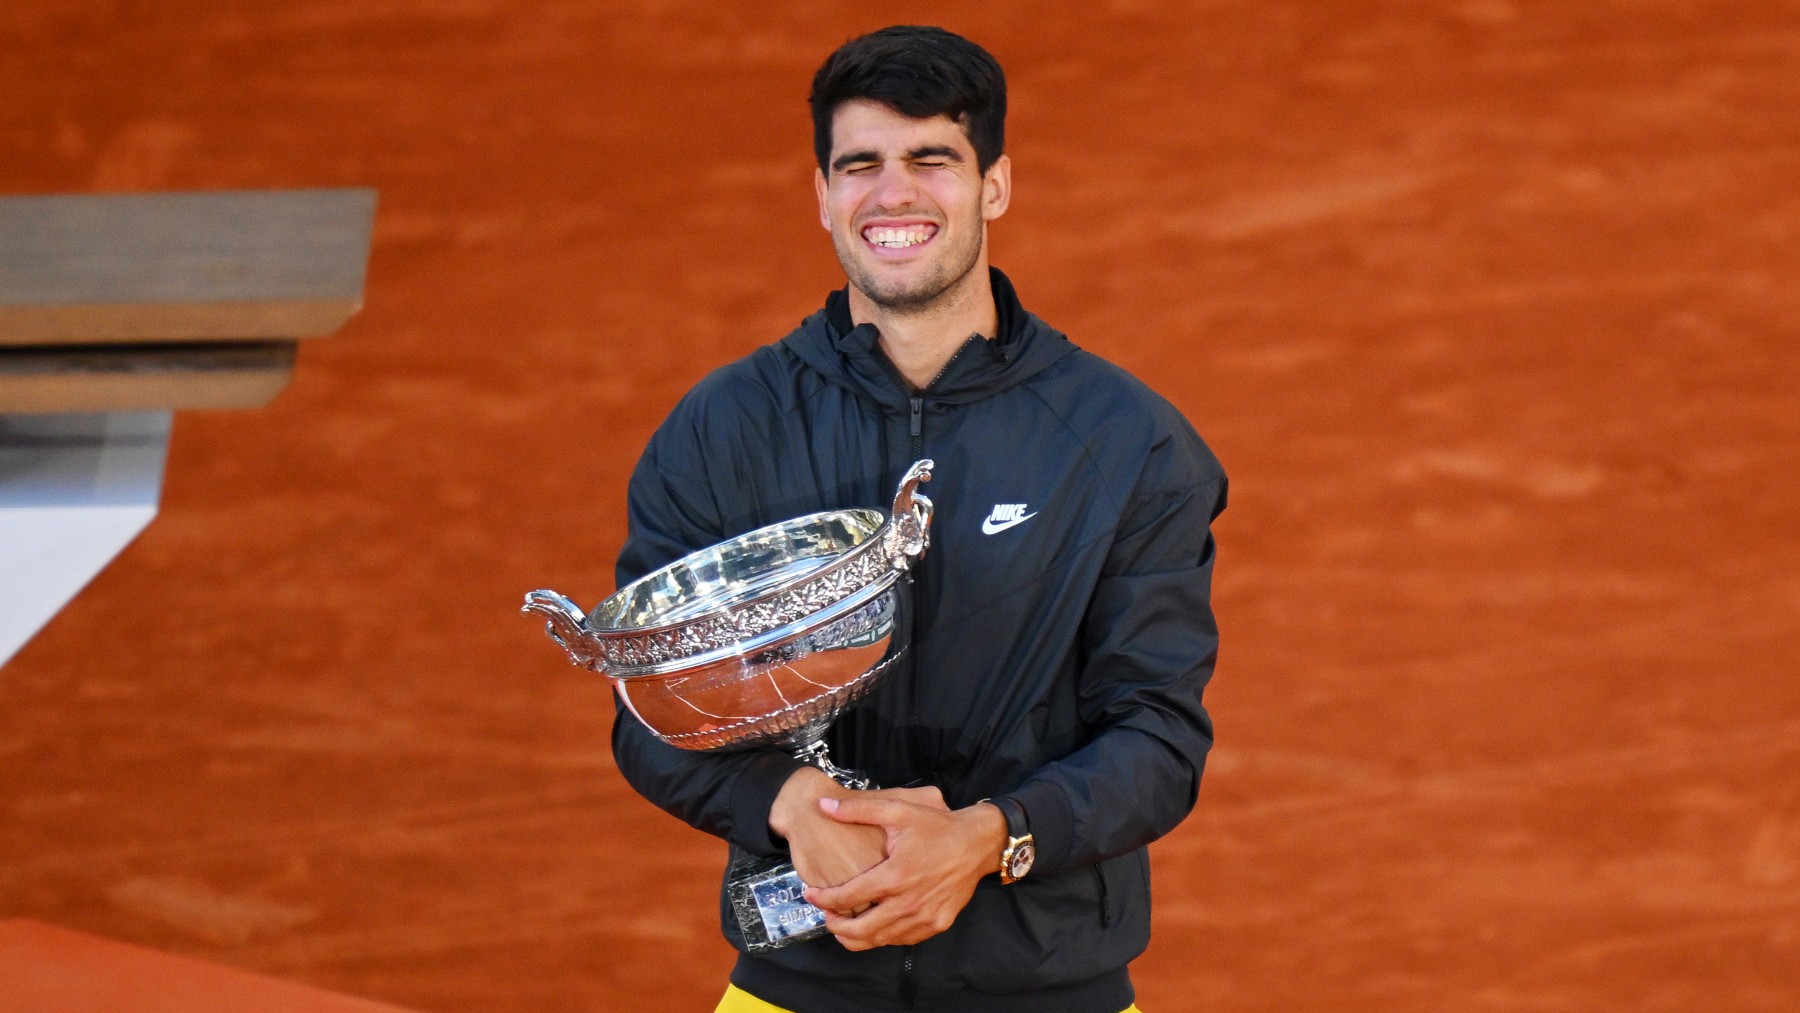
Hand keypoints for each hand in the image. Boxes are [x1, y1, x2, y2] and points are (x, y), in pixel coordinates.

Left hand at [803, 797, 1006, 949]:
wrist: (977, 844)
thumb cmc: (937, 827)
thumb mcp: (898, 811)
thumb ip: (857, 810)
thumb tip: (823, 806)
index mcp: (894, 876)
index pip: (847, 898)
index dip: (822, 899)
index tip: (810, 893)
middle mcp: (907, 903)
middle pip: (859, 930)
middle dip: (835, 925)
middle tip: (826, 914)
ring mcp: (923, 918)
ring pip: (879, 940)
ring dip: (856, 935)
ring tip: (844, 923)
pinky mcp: (936, 925)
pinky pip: (901, 940)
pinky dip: (883, 936)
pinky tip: (875, 924)